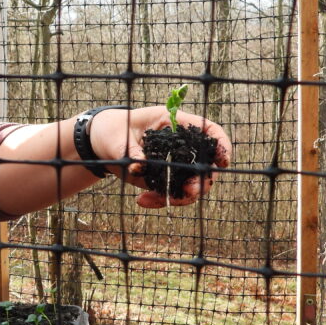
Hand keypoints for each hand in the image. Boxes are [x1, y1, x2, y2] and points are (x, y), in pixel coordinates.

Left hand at [87, 105, 231, 207]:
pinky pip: (172, 193)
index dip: (221, 144)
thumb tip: (140, 167)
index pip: (208, 129)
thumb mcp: (119, 137)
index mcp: (175, 123)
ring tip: (151, 200)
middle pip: (205, 164)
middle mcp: (180, 144)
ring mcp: (174, 162)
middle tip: (187, 193)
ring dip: (180, 197)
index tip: (224, 161)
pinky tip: (142, 201)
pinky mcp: (165, 177)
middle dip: (200, 182)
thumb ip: (131, 152)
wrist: (101, 143)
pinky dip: (161, 200)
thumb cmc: (113, 130)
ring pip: (191, 183)